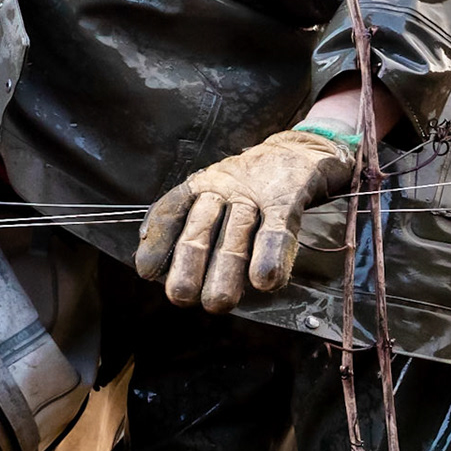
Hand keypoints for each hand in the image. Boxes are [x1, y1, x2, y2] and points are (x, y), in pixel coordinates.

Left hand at [135, 129, 356, 311]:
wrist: (305, 149)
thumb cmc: (257, 185)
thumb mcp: (221, 194)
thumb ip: (195, 226)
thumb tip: (156, 267)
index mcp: (201, 187)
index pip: (170, 211)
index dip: (157, 241)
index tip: (146, 270)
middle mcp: (222, 187)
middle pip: (199, 229)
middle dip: (188, 266)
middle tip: (181, 296)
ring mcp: (255, 192)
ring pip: (235, 234)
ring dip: (226, 270)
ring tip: (220, 301)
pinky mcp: (288, 197)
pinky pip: (276, 229)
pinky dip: (270, 255)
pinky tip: (265, 282)